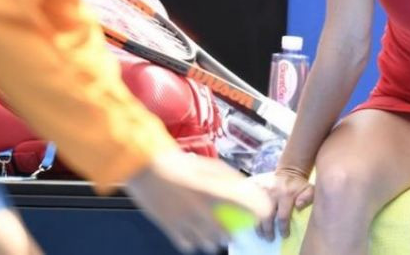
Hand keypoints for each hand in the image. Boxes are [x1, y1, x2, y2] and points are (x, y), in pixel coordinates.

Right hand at [124, 148, 271, 253]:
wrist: (147, 168)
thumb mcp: (209, 165)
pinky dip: (194, 243)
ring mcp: (183, 220)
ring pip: (206, 243)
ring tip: (213, 234)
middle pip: (224, 234)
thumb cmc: (180, 164)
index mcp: (211, 190)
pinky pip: (187, 245)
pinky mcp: (169, 227)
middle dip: (231, 235)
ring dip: (213, 241)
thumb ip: (229, 177)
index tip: (262, 214)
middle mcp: (199, 209)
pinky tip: (195, 235)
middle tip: (233, 230)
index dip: (257, 211)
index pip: (243, 205)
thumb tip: (246, 187)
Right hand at [256, 166, 313, 240]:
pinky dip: (253, 216)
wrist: (290, 171)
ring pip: (257, 212)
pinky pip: (252, 205)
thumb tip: (299, 206)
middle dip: (268, 230)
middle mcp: (273, 194)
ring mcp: (263, 192)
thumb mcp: (309, 189)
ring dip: (259, 226)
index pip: (283, 216)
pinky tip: (256, 224)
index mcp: (286, 195)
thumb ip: (308, 198)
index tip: (284, 235)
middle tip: (270, 238)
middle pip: (267, 216)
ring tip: (261, 234)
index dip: (283, 228)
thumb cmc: (300, 185)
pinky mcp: (257, 190)